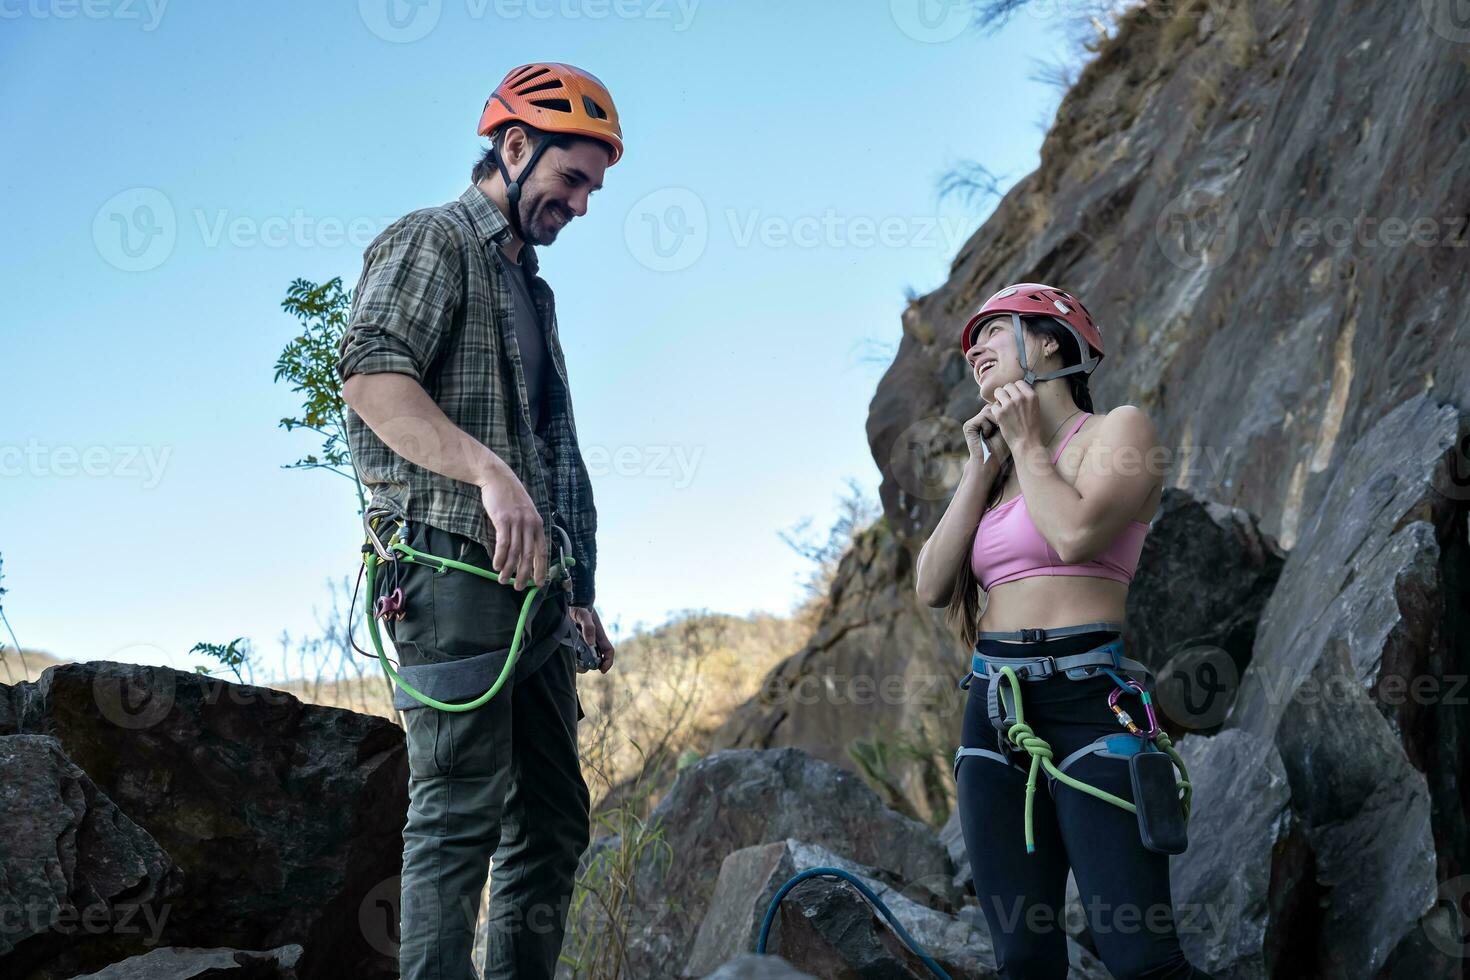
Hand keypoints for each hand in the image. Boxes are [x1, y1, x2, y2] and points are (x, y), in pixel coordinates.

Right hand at [476, 463, 546, 590]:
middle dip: (525, 574)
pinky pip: (503, 544)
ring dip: (509, 569)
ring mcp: (517, 522)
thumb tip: (525, 550)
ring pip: (515, 552)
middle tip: (519, 588)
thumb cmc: (510, 497)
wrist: (498, 478)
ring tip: (503, 581)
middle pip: (529, 555)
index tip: (539, 583)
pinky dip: (500, 557)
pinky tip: (496, 566)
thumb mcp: (525, 512)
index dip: (541, 568)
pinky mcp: (503, 520)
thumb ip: (527, 529)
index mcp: (537, 524)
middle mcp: (530, 524)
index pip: (542, 551)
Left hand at [570, 605, 614, 673]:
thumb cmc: (580, 607)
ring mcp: (584, 643)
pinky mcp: (575, 643)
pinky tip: (567, 656)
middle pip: (597, 659)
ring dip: (581, 663)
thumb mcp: (583, 615)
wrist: (570, 603)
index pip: (608, 652)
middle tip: (581, 666)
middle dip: (591, 665)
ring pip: (586, 659)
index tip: (602, 670)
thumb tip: (591, 643)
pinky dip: (574, 659)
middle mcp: (593, 641)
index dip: (608, 662)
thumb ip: (588, 627)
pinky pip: (577, 655)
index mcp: (599, 635)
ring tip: (573, 661)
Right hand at [963, 404, 1009, 466]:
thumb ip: (1007, 413)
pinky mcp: (968, 425)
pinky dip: (987, 427)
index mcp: (989, 418)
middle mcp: (980, 418)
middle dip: (1000, 417)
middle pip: (993, 406)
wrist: (992, 461)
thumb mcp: (1007, 427)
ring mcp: (973, 421)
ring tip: (993, 434)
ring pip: (988, 410)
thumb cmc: (1002, 447)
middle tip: (1000, 430)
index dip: (1006, 413)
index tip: (1008, 426)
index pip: (999, 405)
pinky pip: (982, 418)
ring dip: (995, 422)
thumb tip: (1010, 397)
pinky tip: (986, 436)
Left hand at [988, 381, 1044, 458]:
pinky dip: (995, 411)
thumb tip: (1017, 390)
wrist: (1027, 444)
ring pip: (998, 392)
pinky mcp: (1000, 413)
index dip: (1015, 389)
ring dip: (999, 399)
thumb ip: (1027, 398)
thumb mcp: (1035, 409)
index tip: (1014, 396)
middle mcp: (1020, 397)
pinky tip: (1000, 418)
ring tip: (1002, 408)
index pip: (1019, 383)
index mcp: (1031, 396)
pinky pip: (993, 406)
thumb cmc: (1032, 429)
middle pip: (1007, 386)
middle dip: (1006, 393)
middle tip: (1007, 402)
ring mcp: (1009, 405)